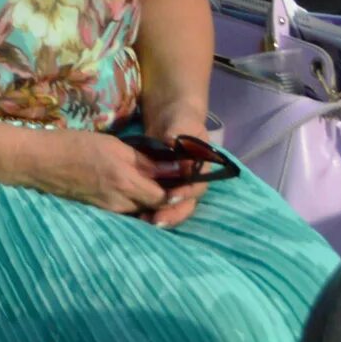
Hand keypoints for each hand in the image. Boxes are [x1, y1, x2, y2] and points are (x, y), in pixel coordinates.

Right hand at [18, 128, 170, 216]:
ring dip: (148, 197)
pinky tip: (128, 187)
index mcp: (128, 182)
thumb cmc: (74, 145)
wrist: (39, 161)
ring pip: (141, 209)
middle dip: (164, 194)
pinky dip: (132, 201)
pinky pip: (126, 210)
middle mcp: (123, 202)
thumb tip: (173, 167)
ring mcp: (111, 210)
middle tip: (167, 177)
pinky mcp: (100, 211)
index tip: (181, 175)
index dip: (177, 187)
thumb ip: (144, 160)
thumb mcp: (113, 145)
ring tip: (148, 180)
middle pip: (155, 206)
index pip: (167, 196)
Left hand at [137, 108, 212, 227]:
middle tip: (157, 221)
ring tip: (146, 222)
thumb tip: (173, 141)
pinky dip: (151, 208)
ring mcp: (179, 185)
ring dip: (163, 215)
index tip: (171, 196)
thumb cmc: (180, 119)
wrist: (170, 119)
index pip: (197, 186)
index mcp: (202, 168)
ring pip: (174, 206)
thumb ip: (179, 133)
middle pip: (187, 203)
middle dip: (173, 213)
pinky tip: (138, 215)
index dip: (185, 193)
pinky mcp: (164, 186)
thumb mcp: (182, 122)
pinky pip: (160, 200)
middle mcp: (192, 181)